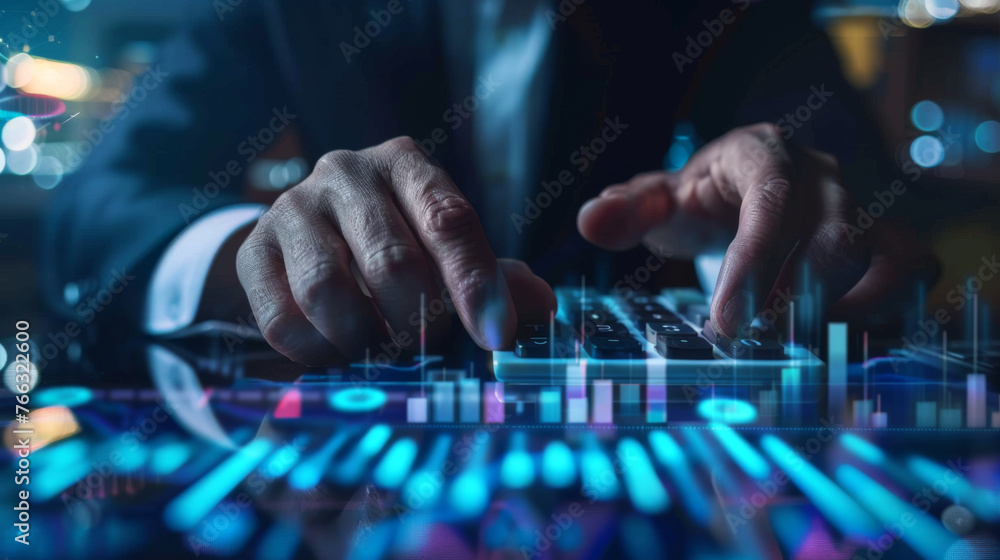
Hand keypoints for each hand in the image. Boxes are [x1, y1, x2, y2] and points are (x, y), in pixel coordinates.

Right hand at [236, 136, 554, 364]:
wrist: (308, 236)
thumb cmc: (396, 242)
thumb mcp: (445, 249)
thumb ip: (494, 277)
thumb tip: (542, 309)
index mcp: (407, 166)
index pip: (450, 221)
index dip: (476, 285)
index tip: (498, 337)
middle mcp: (346, 174)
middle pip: (391, 261)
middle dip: (420, 322)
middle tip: (431, 350)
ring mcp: (292, 209)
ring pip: (328, 291)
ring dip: (366, 342)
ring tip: (384, 356)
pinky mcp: (253, 252)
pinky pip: (282, 319)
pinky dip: (317, 353)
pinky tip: (339, 353)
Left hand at [577, 123, 936, 337]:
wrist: (740, 195)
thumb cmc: (697, 201)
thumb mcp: (658, 202)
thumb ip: (627, 210)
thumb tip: (592, 220)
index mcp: (762, 155)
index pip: (772, 199)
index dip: (755, 261)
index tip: (724, 321)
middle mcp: (820, 177)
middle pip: (836, 232)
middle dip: (794, 296)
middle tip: (749, 341)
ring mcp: (858, 207)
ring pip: (880, 255)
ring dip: (841, 310)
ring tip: (790, 342)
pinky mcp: (880, 240)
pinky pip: (909, 270)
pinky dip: (887, 308)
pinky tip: (835, 338)